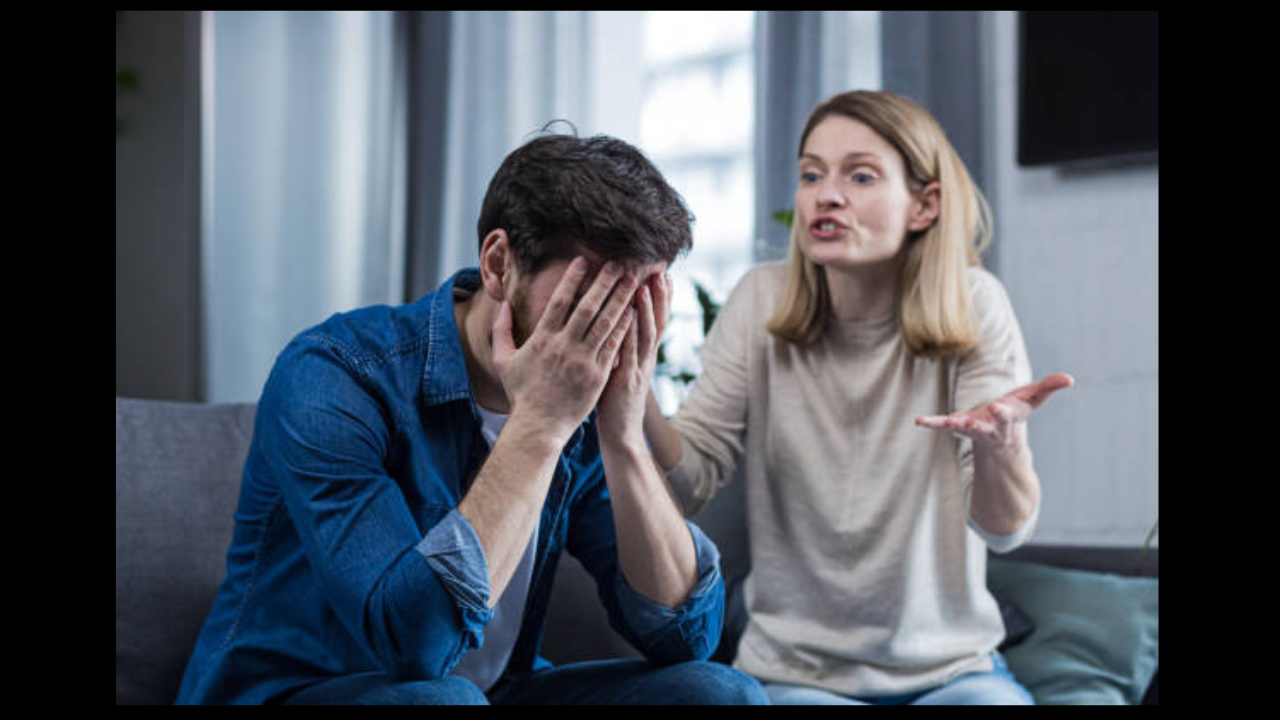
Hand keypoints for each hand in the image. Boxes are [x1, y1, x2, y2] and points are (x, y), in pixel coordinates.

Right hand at [492, 257, 636, 443]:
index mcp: (542, 340)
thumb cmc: (521, 394)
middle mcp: (564, 347)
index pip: (559, 302)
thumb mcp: (503, 360)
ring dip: (620, 299)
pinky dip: (624, 327)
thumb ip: (501, 330)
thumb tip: (502, 305)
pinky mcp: (598, 375)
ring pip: (605, 323)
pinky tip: (634, 311)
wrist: (539, 426)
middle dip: (603, 282)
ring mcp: (584, 361)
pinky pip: (614, 345)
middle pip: (587, 307)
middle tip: (617, 263)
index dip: (572, 279)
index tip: (583, 261)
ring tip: (631, 281)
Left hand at [597, 271, 671, 448]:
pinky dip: (629, 333)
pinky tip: (627, 316)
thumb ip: (621, 349)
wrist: (621, 435)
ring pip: (645, 335)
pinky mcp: (626, 381)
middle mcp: (645, 360)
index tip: (663, 274)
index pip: (656, 321)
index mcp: (643, 356)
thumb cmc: (615, 403)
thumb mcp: (621, 371)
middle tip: (661, 271)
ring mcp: (638, 370)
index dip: (661, 298)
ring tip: (644, 286)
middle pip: (657, 322)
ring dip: (646, 310)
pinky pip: (628, 352)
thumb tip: (616, 326)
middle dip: (659, 297)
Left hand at [915, 373, 1074, 450]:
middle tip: (974, 421)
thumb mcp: (1034, 398)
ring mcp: (972, 429)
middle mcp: (990, 427)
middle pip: (988, 425)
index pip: (1007, 416)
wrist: (1001, 437)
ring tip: (942, 423)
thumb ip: (1050, 387)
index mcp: (1008, 419)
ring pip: (963, 428)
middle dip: (982, 422)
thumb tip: (1070, 378)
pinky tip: (919, 421)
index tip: (999, 406)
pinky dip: (932, 423)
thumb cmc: (1017, 412)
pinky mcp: (957, 426)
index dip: (1003, 412)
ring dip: (955, 425)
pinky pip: (943, 425)